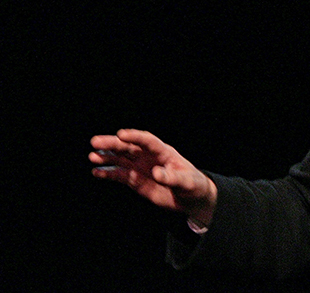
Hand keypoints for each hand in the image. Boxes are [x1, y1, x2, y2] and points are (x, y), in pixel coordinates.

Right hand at [89, 129, 216, 225]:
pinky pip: (119, 175)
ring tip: (93, 156)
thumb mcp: (187, 181)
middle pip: (129, 147)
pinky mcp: (135, 180)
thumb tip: (157, 173)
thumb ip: (172, 177)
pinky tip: (96, 171)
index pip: (147, 141)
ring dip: (107, 157)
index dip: (135, 137)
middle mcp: (149, 157)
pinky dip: (108, 173)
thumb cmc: (193, 185)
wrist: (190, 197)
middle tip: (96, 142)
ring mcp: (141, 168)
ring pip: (121, 159)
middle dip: (113, 144)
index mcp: (164, 152)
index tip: (121, 134)